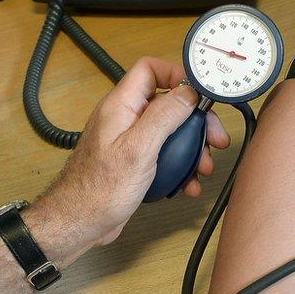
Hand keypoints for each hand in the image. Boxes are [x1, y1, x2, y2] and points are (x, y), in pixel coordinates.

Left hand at [29, 57, 230, 258]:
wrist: (79, 223)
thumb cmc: (100, 189)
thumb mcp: (139, 149)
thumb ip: (164, 116)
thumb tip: (188, 92)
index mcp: (121, 106)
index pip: (149, 70)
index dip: (178, 74)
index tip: (202, 93)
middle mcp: (124, 119)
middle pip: (167, 104)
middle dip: (195, 121)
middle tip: (215, 139)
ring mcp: (128, 141)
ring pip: (168, 133)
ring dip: (191, 148)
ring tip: (204, 168)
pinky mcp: (132, 163)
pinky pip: (162, 156)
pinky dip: (179, 167)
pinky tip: (188, 184)